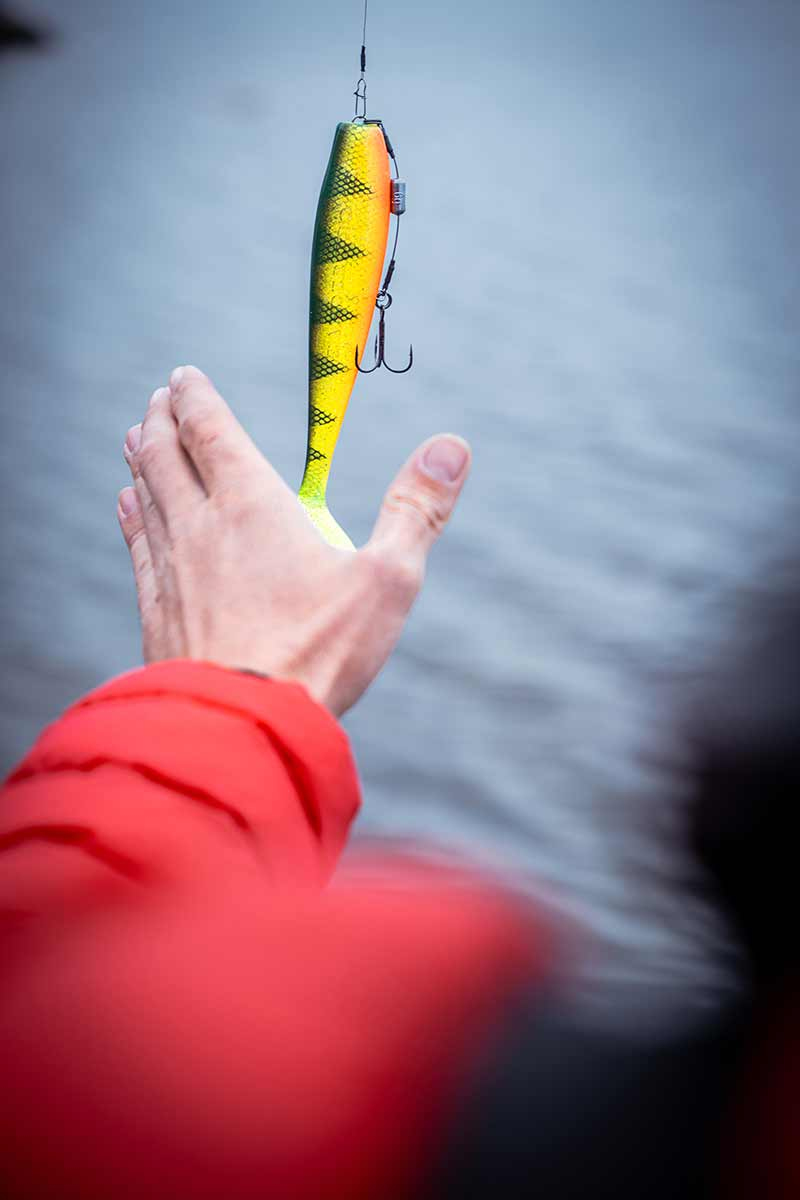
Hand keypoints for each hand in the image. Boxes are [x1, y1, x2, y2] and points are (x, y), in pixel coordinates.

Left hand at [118, 367, 470, 715]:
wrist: (243, 725)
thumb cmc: (320, 652)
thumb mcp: (388, 580)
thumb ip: (417, 510)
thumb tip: (452, 448)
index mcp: (252, 504)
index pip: (211, 431)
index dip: (196, 398)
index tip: (183, 376)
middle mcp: (201, 526)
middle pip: (168, 455)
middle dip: (162, 419)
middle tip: (158, 398)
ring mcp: (172, 570)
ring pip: (147, 495)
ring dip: (142, 460)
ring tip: (137, 438)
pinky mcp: (157, 612)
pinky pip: (139, 546)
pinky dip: (133, 516)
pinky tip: (128, 507)